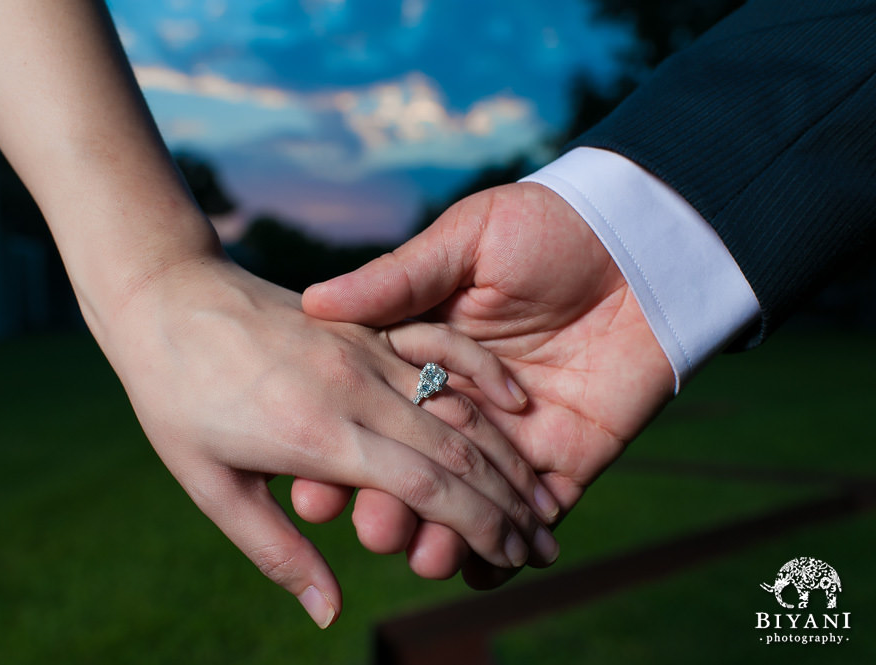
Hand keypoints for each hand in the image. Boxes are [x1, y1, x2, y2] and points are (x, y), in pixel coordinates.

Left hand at [96, 256, 558, 625]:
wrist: (162, 295)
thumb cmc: (174, 398)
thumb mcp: (211, 485)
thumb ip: (278, 551)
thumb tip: (329, 614)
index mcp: (320, 437)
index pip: (430, 488)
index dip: (481, 526)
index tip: (515, 555)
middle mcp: (356, 389)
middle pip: (459, 451)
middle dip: (511, 501)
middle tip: (546, 540)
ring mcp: (363, 349)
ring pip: (458, 404)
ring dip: (507, 453)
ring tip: (543, 493)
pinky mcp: (363, 323)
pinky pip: (440, 349)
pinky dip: (483, 377)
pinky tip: (516, 404)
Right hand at [300, 182, 674, 585]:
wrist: (642, 245)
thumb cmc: (548, 227)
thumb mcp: (465, 240)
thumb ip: (399, 279)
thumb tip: (316, 301)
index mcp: (427, 357)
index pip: (374, 417)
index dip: (341, 454)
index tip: (312, 488)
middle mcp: (463, 406)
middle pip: (416, 471)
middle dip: (390, 507)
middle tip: (375, 529)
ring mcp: (514, 440)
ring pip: (468, 506)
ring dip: (443, 538)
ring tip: (426, 556)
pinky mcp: (566, 460)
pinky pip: (535, 517)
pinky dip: (510, 555)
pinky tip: (484, 575)